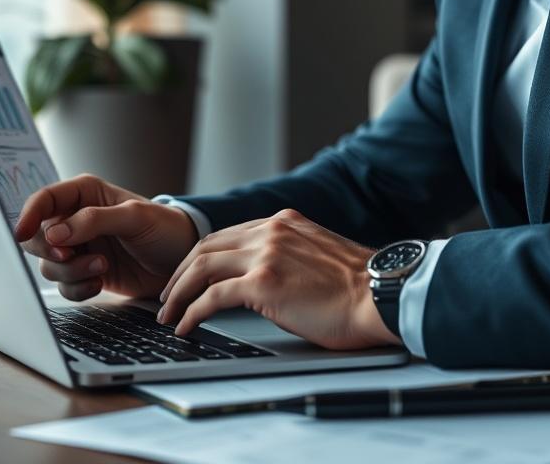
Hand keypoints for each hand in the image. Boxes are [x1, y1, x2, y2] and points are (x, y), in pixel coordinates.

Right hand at [14, 174, 198, 300]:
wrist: (183, 260)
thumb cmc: (165, 227)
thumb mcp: (135, 217)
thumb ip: (95, 220)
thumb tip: (55, 233)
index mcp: (85, 194)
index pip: (44, 199)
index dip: (28, 215)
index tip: (22, 234)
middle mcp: (75, 220)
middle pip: (37, 237)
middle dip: (51, 251)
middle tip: (70, 255)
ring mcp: (79, 248)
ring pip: (49, 265)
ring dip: (71, 271)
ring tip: (102, 267)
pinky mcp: (85, 273)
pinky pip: (64, 286)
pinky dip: (78, 288)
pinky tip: (100, 282)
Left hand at [156, 209, 401, 350]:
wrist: (382, 295)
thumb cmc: (360, 288)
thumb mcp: (320, 255)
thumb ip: (293, 255)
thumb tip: (274, 278)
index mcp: (284, 221)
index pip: (227, 234)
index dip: (201, 257)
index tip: (189, 276)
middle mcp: (271, 230)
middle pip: (206, 246)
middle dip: (180, 273)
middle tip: (168, 297)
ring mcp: (266, 253)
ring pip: (201, 267)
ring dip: (179, 292)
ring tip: (169, 315)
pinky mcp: (264, 282)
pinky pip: (213, 296)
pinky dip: (193, 312)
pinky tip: (187, 326)